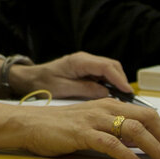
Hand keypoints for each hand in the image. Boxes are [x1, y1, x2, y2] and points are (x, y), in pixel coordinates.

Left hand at [10, 51, 130, 100]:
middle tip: (129, 98)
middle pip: (112, 66)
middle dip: (121, 81)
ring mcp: (86, 64)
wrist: (30, 79)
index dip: (119, 79)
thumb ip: (85, 90)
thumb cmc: (42, 83)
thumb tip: (106, 93)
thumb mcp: (63, 89)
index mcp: (78, 61)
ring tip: (123, 99)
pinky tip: (112, 96)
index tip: (127, 91)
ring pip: (110, 70)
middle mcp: (85, 59)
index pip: (105, 67)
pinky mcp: (86, 70)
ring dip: (117, 82)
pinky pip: (103, 75)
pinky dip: (110, 84)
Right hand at [12, 100, 159, 158]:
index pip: (147, 113)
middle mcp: (106, 109)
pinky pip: (112, 143)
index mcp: (110, 105)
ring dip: (154, 148)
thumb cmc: (59, 127)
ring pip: (134, 130)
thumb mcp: (91, 123)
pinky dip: (128, 155)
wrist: (29, 124)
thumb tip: (138, 144)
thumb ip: (113, 130)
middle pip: (147, 119)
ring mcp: (94, 120)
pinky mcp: (82, 133)